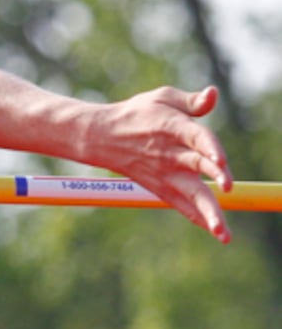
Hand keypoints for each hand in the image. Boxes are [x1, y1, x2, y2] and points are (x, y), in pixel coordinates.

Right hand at [94, 85, 232, 242]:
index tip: (220, 161)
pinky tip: (215, 231)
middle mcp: (170, 152)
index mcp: (172, 127)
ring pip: (191, 194)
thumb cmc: (137, 115)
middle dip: (214, 177)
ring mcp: (165, 173)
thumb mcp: (162, 99)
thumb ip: (192, 101)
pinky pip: (181, 205)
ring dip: (208, 213)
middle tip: (228, 189)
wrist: (101, 137)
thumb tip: (213, 94)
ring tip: (223, 234)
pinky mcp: (160, 187)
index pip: (196, 137)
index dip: (209, 147)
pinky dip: (197, 217)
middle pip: (196, 167)